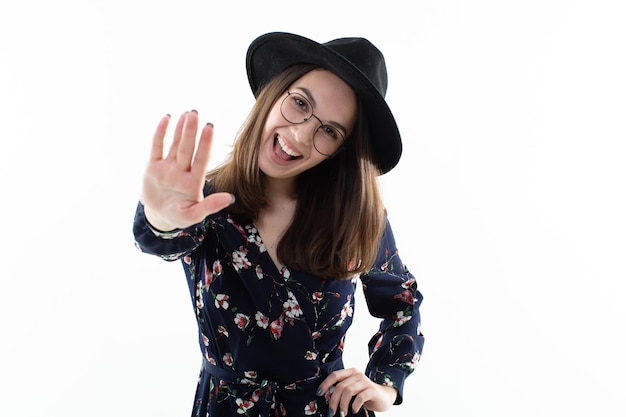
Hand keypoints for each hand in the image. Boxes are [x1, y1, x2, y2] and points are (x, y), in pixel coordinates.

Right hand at [141, 111, 233, 230]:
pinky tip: (167, 118)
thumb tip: (230, 198)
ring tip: (187, 113)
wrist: (159, 216)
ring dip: (180, 130)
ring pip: (175, 145)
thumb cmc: (179, 216)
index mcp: (193, 182)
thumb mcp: (193, 215)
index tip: (209, 127)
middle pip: (187, 149)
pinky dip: (161, 133)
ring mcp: (168, 167)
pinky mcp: (153, 167)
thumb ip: (209, 206)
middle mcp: (182, 171)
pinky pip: (156, 147)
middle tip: (195, 113)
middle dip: (191, 132)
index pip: (201, 159)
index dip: (205, 144)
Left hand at [318, 368, 396, 415]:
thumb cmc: (364, 394)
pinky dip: (354, 405)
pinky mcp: (372, 390)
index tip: (319, 394)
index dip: (325, 384)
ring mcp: (365, 381)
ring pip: (348, 391)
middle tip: (331, 412)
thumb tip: (326, 398)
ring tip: (342, 414)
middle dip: (333, 400)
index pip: (334, 375)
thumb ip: (342, 390)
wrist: (384, 396)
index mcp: (350, 372)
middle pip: (340, 386)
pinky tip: (354, 411)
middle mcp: (357, 374)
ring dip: (342, 404)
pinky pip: (360, 397)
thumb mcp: (352, 389)